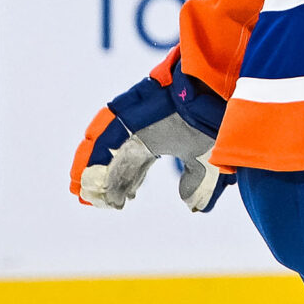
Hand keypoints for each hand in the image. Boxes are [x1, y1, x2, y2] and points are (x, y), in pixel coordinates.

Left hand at [73, 54, 229, 210]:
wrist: (223, 97)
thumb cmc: (219, 126)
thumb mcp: (209, 165)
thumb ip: (200, 186)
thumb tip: (191, 207)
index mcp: (157, 140)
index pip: (133, 166)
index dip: (123, 185)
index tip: (116, 204)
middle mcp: (141, 128)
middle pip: (113, 156)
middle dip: (101, 179)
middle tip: (89, 199)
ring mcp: (134, 114)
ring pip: (105, 142)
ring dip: (91, 165)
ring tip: (80, 187)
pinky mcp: (131, 103)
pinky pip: (108, 126)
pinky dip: (96, 148)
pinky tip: (86, 167)